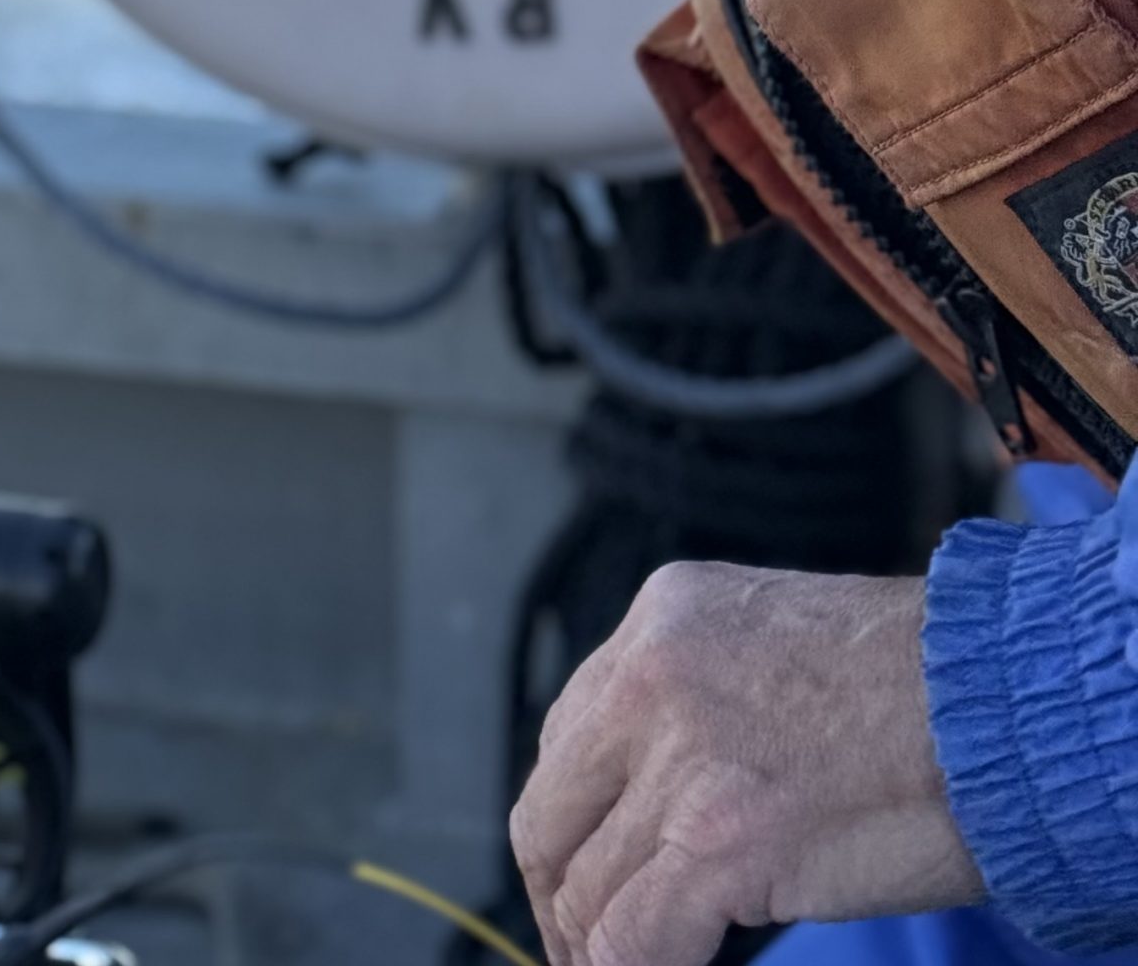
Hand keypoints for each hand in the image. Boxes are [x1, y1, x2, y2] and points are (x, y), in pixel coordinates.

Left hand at [509, 563, 982, 965]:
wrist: (1002, 702)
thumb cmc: (920, 688)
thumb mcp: (771, 642)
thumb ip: (700, 699)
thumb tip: (656, 794)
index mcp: (658, 619)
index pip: (567, 737)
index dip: (572, 823)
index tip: (586, 872)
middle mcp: (648, 674)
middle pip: (549, 809)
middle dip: (556, 891)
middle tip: (579, 947)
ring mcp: (680, 757)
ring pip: (582, 882)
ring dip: (589, 947)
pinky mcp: (721, 840)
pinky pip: (630, 934)